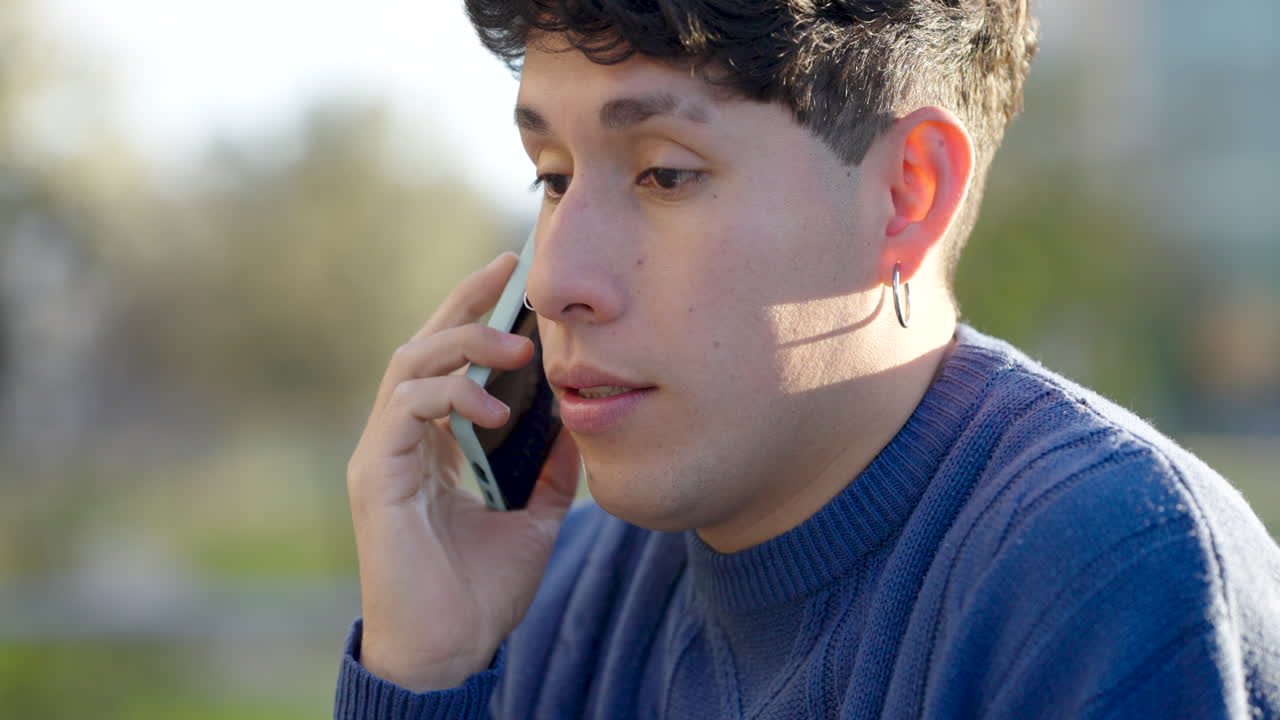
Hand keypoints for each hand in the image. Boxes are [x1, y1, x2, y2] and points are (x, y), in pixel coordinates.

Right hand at [345, 251, 580, 690]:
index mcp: (433, 445)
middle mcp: (401, 440)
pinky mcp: (375, 475)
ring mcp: (383, 454)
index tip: (512, 273)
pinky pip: (405, 410)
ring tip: (516, 347)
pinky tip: (494, 409)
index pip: (449, 362)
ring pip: (408, 366)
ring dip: (462, 344)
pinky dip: (449, 397)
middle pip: (423, 346)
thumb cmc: (482, 591)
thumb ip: (550, 470)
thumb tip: (577, 422)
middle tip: (508, 272)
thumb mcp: (535, 518)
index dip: (475, 312)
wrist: (450, 652)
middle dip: (464, 302)